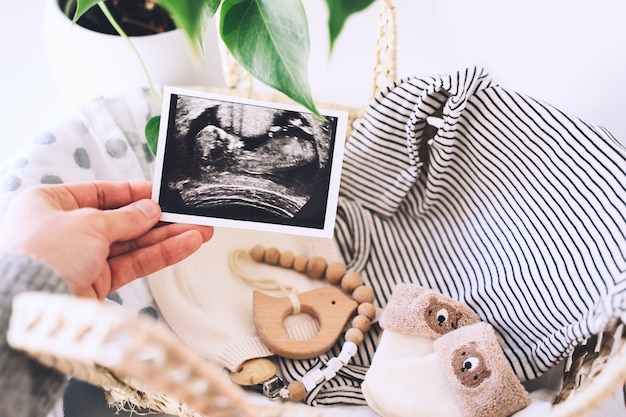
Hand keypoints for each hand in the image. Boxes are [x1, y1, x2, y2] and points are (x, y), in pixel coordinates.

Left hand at [0, 181, 212, 298]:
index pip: (100, 193)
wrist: (26, 304)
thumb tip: (150, 210)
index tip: (161, 193)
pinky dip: (159, 255)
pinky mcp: (94, 283)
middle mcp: (65, 231)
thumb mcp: (88, 222)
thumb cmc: (39, 254)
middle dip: (158, 219)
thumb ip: (126, 217)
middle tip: (189, 214)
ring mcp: (80, 258)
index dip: (134, 193)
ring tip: (199, 230)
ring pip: (132, 244)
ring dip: (166, 238)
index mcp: (50, 204)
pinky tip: (185, 244)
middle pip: (122, 220)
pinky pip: (133, 264)